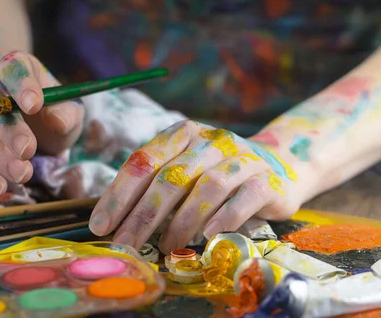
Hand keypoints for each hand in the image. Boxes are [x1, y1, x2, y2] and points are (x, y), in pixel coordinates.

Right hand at [0, 51, 83, 196]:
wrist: (30, 119)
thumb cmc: (51, 109)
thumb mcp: (67, 107)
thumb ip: (65, 112)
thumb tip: (57, 121)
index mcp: (13, 67)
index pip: (13, 68)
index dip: (21, 85)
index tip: (34, 105)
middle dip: (7, 130)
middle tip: (27, 151)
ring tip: (22, 175)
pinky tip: (0, 189)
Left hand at [89, 120, 300, 253]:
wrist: (279, 167)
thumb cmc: (218, 174)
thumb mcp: (186, 170)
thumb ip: (157, 185)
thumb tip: (116, 222)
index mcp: (183, 133)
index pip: (144, 160)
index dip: (119, 194)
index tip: (101, 225)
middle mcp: (212, 140)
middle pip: (171, 177)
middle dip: (144, 215)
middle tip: (126, 244)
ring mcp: (242, 157)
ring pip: (207, 187)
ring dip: (182, 222)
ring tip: (165, 247)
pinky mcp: (267, 180)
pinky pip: (244, 198)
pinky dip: (223, 218)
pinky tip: (207, 237)